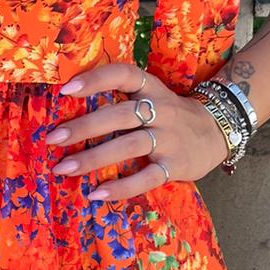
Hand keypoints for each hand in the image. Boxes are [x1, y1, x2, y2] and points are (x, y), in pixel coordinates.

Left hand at [44, 62, 231, 201]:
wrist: (217, 131)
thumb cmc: (170, 115)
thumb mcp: (152, 96)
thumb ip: (122, 99)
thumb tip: (69, 107)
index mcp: (151, 88)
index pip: (124, 75)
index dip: (96, 79)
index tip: (66, 89)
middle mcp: (161, 110)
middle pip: (120, 115)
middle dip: (84, 127)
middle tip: (52, 139)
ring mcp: (169, 138)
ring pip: (128, 146)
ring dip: (93, 158)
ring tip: (63, 168)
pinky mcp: (175, 166)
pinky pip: (146, 178)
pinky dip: (121, 187)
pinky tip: (96, 193)